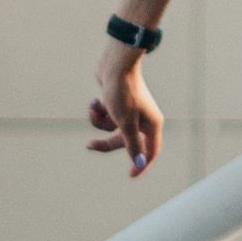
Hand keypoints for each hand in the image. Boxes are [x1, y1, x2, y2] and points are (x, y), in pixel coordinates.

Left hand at [88, 40, 161, 173]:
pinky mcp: (118, 102)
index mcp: (151, 125)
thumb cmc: (124, 93)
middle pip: (125, 141)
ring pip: (112, 128)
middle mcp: (143, 119)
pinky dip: (99, 111)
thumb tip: (139, 164)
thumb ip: (132, 145)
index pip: (151, 152)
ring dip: (99, 121)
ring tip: (93, 109)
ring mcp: (130, 111)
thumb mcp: (125, 123)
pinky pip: (107, 115)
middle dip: (105, 141)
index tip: (130, 175)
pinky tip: (94, 101)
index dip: (142, 165)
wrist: (115, 65)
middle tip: (89, 145)